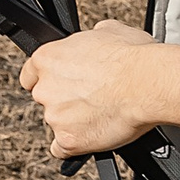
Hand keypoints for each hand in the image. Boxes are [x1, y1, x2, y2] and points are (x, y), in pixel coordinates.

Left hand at [18, 20, 160, 156]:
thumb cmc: (133, 57)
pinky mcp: (68, 140)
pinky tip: (91, 137)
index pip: (30, 74)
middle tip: (91, 97)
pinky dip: (76, 146)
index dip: (47, 79)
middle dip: (64, 99)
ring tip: (102, 114)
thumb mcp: (109, 30)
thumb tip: (95, 37)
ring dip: (73, 121)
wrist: (149, 84)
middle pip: (46, 99)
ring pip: (57, 123)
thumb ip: (89, 38)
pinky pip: (63, 149)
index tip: (61, 83)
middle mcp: (45, 88)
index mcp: (47, 58)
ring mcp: (54, 116)